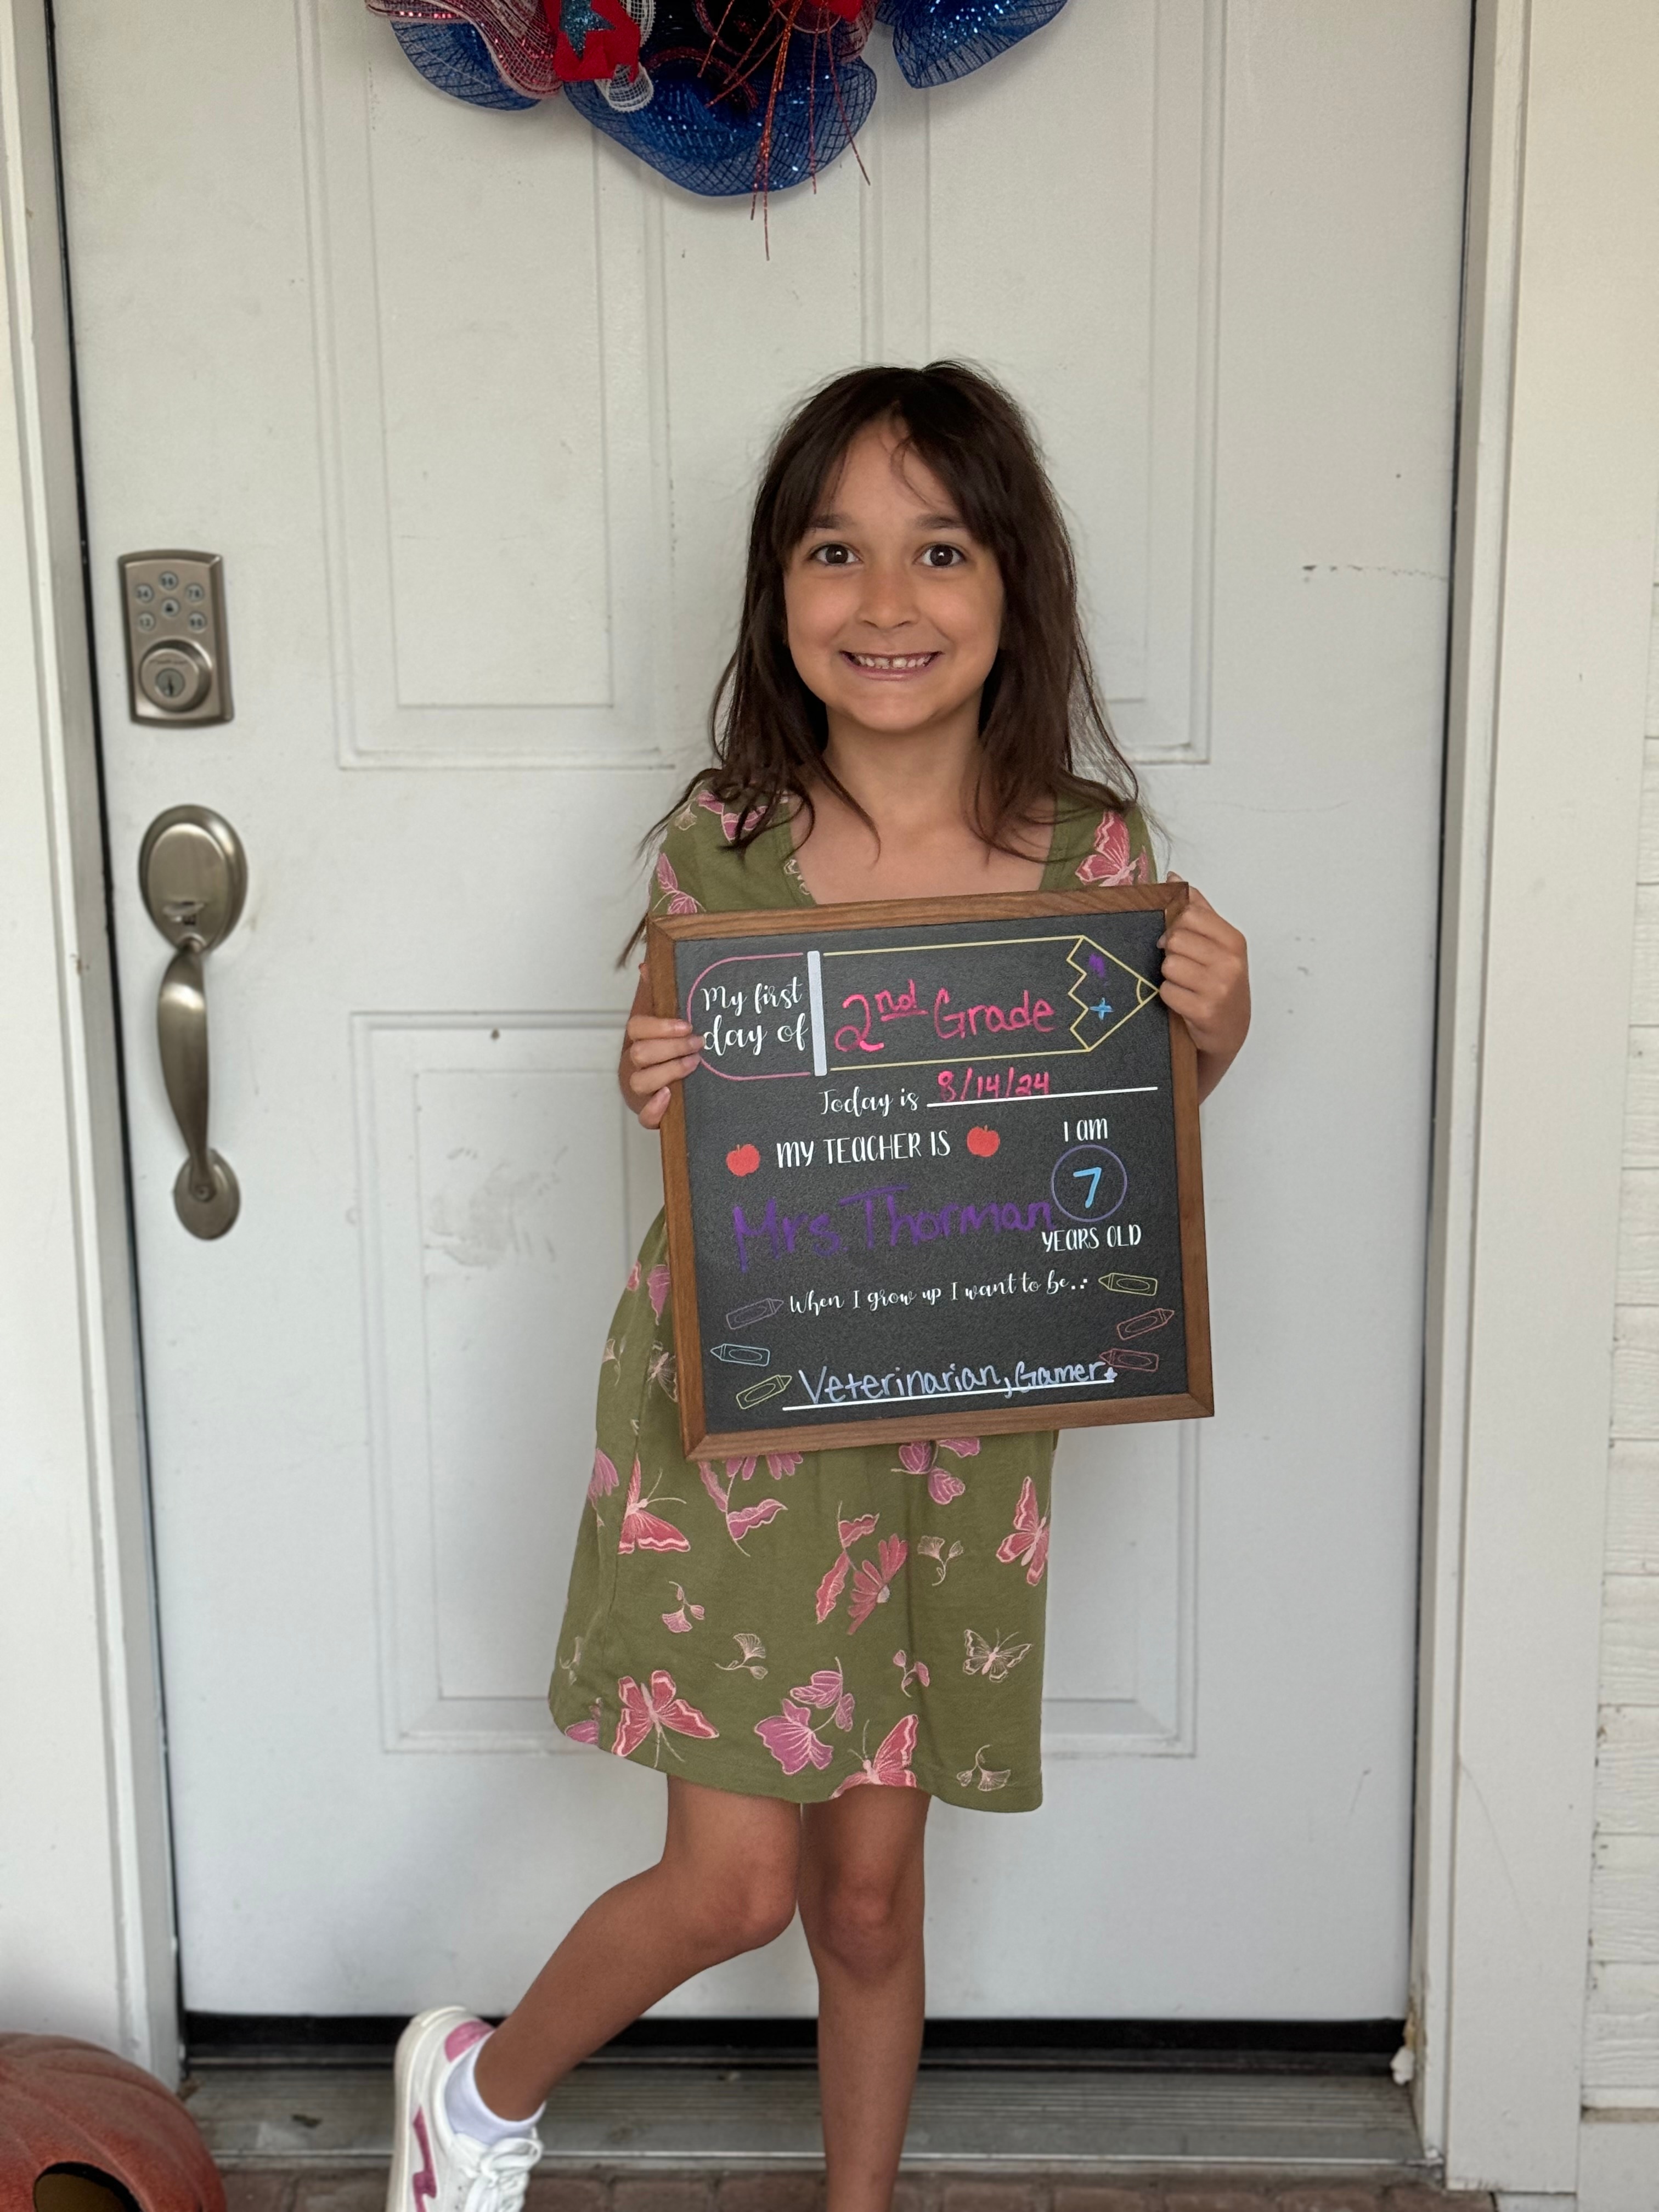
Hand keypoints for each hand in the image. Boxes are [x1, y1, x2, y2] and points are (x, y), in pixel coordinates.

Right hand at [622, 962, 702, 1128]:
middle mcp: (633, 1064)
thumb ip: (654, 992)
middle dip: (672, 1047)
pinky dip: (656, 1109)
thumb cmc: (660, 1048)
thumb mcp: (658, 1017)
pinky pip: (645, 1117)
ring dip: (669, 1072)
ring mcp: (639, 1089)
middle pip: (641, 1054)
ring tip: (693, 1065)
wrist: (662, 1084)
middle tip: (699, 1043)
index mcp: (636, 1039)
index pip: (637, 1027)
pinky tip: (669, 1097)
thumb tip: (648, 963)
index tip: (686, 1025)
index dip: (660, 1026)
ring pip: (641, 1082)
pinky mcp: (648, 1112)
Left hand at [1158, 877, 1248, 1093]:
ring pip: (1169, 965)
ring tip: (1184, 985)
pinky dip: (1168, 996)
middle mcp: (1230, 962)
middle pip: (1175, 938)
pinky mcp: (1204, 1010)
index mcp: (1234, 940)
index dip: (1174, 924)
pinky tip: (1182, 1001)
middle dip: (1170, 952)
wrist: (1230, 1031)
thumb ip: (1199, 911)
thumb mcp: (1218, 946)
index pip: (1190, 914)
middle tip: (1181, 967)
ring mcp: (1219, 987)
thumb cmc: (1220, 984)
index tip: (1176, 938)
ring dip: (1169, 976)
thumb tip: (1175, 877)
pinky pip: (1167, 991)